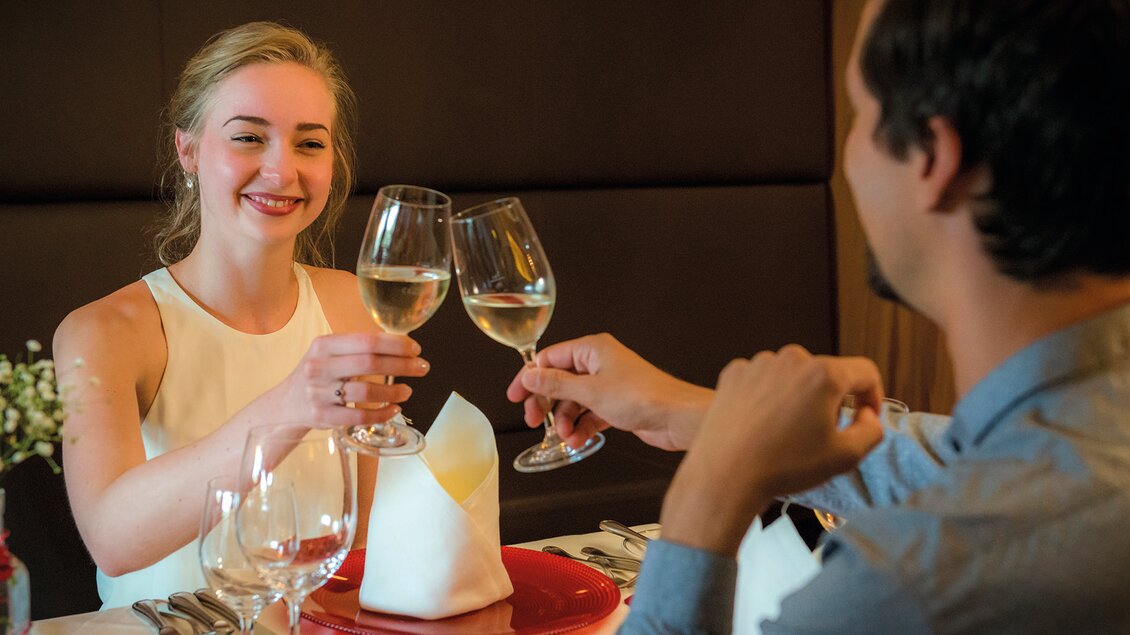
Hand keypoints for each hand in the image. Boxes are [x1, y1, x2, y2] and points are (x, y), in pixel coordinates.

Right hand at [269, 331, 429, 428]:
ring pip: (365, 393)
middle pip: (369, 364)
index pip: (366, 340)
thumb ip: (358, 348)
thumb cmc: (318, 375)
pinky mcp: (323, 417)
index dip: (396, 344)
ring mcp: (319, 393)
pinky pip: (359, 417)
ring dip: (393, 392)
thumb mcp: (329, 354)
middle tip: (422, 368)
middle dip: (402, 365)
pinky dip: (381, 414)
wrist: (285, 405)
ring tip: (408, 391)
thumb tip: (401, 343)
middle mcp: (319, 367)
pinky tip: (394, 409)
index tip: (415, 349)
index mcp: (323, 345)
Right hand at [506, 333, 712, 450]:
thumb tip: (530, 376)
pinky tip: (577, 440)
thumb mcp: (590, 391)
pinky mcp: (617, 404)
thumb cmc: (643, 397)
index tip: (516, 395)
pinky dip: (581, 427)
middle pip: (559, 381)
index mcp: (593, 349)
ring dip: (565, 420)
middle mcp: (600, 363)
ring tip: (565, 436)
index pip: (550, 358)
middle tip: (533, 420)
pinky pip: (589, 414)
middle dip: (546, 403)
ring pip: (573, 401)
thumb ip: (556, 384)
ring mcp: (608, 384)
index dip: (530, 377)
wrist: (677, 417)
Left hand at [661, 345, 884, 554]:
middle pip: (826, 375)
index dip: (872, 396)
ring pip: (793, 378)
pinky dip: (769, 399)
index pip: (864, 372)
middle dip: (830, 402)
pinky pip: (764, 382)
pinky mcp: (735, 374)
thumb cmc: (784, 466)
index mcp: (824, 374)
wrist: (725, 475)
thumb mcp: (846, 456)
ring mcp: (760, 364)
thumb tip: (867, 415)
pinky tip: (762, 426)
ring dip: (798, 399)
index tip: (866, 417)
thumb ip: (872, 430)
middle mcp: (792, 359)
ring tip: (785, 435)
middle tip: (819, 436)